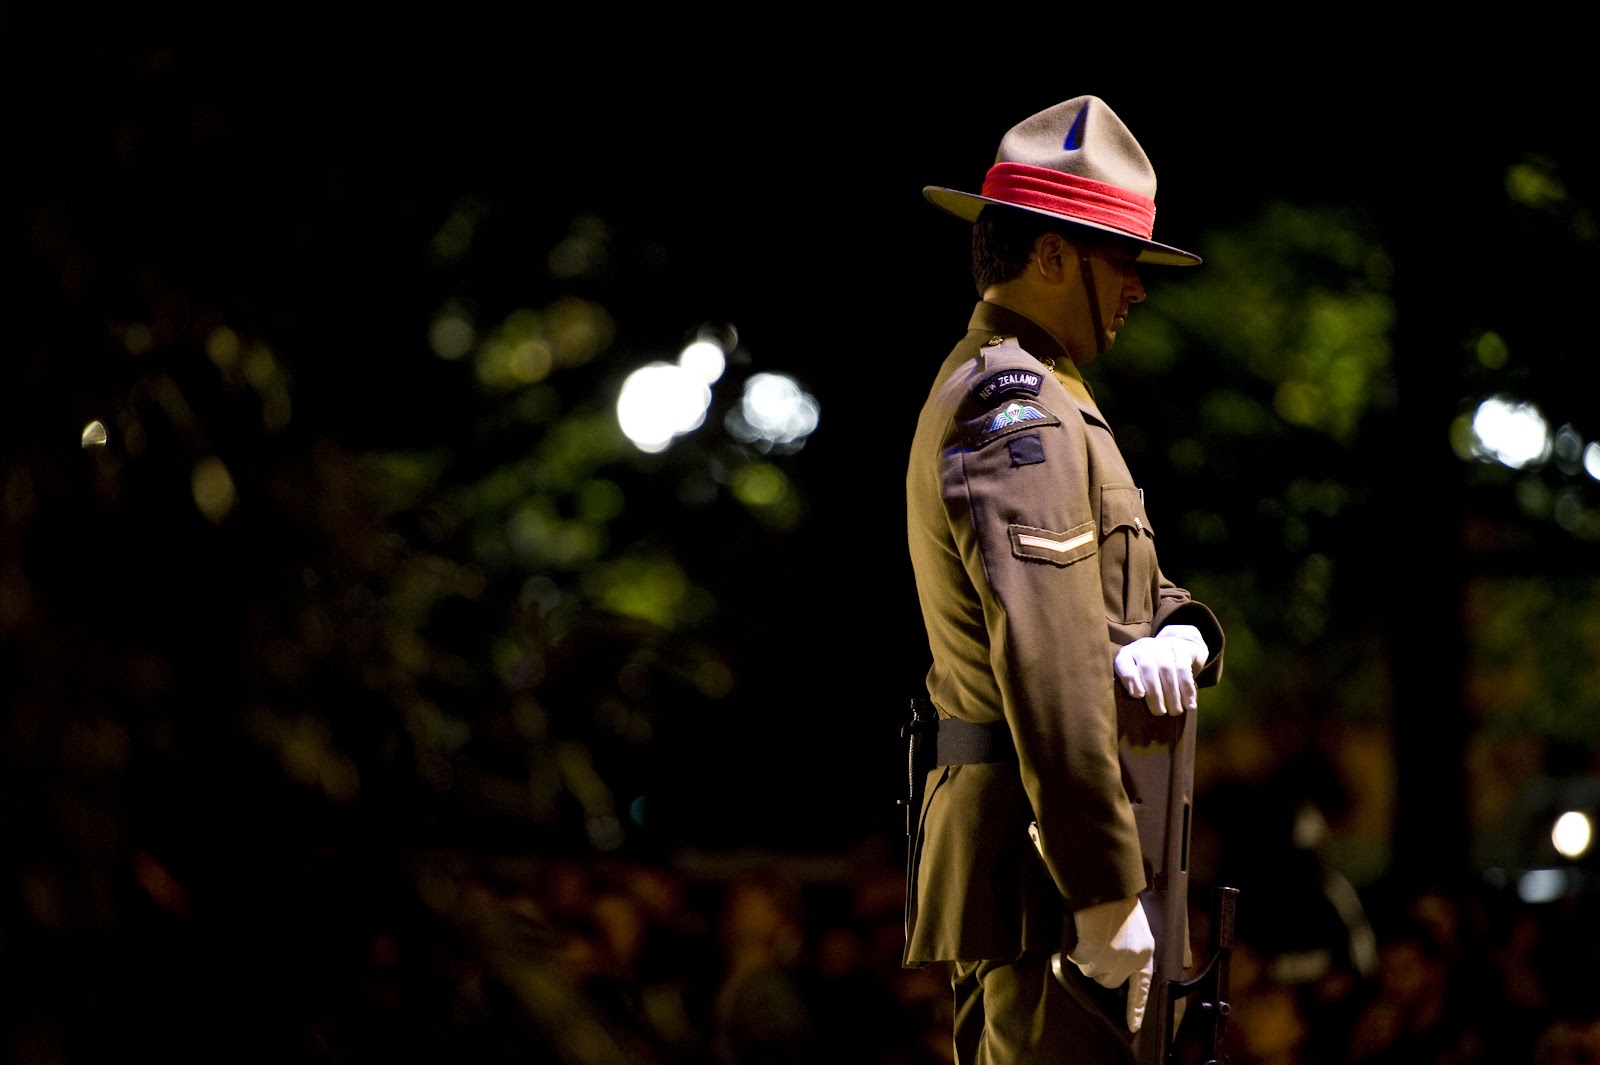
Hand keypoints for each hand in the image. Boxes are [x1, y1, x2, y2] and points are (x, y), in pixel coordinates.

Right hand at [1067, 895, 1154, 1032]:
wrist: (1107, 887)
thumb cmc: (1119, 902)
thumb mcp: (1136, 930)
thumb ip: (1131, 950)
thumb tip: (1117, 968)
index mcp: (1145, 954)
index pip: (1142, 988)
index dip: (1136, 1008)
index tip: (1132, 1026)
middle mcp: (1131, 960)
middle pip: (1110, 981)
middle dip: (1100, 968)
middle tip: (1096, 946)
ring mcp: (1111, 958)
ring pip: (1092, 972)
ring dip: (1087, 958)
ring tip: (1090, 935)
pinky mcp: (1093, 953)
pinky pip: (1077, 960)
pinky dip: (1074, 950)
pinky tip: (1080, 935)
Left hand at [1113, 624, 1207, 714]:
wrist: (1176, 647)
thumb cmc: (1151, 672)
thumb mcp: (1137, 677)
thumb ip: (1133, 688)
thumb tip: (1136, 704)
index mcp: (1127, 654)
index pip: (1123, 664)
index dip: (1130, 679)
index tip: (1138, 696)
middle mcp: (1143, 646)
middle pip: (1147, 669)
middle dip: (1154, 694)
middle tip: (1159, 712)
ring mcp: (1162, 645)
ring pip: (1167, 670)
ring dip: (1172, 694)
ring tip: (1175, 711)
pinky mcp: (1181, 648)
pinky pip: (1184, 669)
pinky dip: (1187, 689)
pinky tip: (1189, 704)